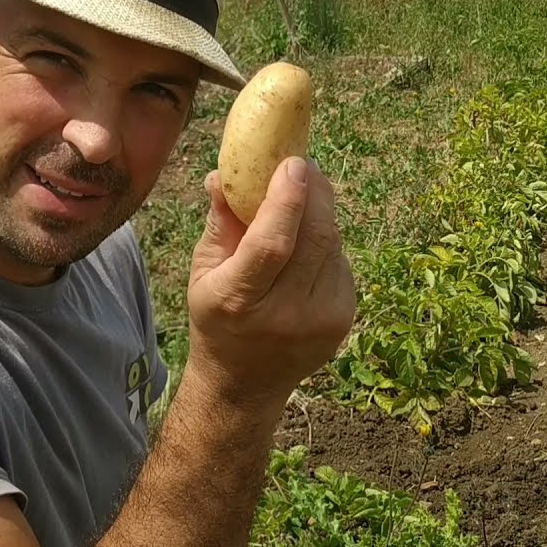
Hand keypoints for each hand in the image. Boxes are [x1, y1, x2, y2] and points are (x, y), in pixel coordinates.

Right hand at [185, 156, 355, 409]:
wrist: (245, 384)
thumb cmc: (217, 316)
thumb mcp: (204, 272)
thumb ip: (219, 222)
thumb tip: (222, 174)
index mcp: (239, 300)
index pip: (273, 244)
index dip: (287, 199)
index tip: (292, 163)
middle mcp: (285, 314)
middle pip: (315, 237)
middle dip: (313, 192)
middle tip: (301, 166)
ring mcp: (321, 320)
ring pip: (332, 244)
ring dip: (318, 214)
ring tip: (299, 202)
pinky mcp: (343, 319)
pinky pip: (339, 262)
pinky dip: (324, 243)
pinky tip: (306, 246)